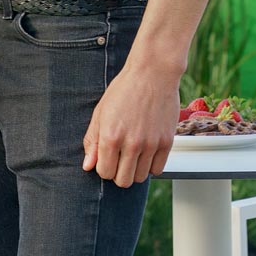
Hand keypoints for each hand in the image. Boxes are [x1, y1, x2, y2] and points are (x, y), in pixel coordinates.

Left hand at [82, 61, 179, 187]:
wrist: (152, 74)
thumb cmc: (124, 90)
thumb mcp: (101, 112)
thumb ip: (93, 141)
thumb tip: (88, 166)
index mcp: (111, 136)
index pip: (105, 172)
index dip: (104, 167)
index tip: (107, 158)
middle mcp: (131, 143)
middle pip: (123, 181)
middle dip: (118, 173)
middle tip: (120, 158)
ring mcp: (151, 144)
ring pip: (141, 178)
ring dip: (135, 169)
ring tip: (133, 153)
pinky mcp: (167, 142)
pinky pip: (158, 170)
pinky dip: (150, 165)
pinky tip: (146, 151)